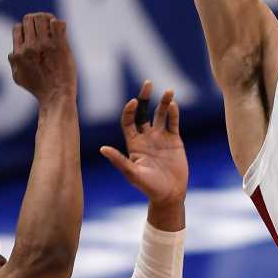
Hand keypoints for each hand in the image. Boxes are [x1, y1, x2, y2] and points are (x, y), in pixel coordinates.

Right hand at [8, 13, 76, 103]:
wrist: (57, 95)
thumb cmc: (39, 89)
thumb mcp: (18, 77)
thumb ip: (14, 62)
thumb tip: (13, 52)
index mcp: (18, 52)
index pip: (18, 27)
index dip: (26, 28)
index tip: (35, 34)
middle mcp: (29, 47)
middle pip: (30, 18)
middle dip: (37, 20)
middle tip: (47, 28)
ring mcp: (45, 45)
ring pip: (42, 17)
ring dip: (48, 19)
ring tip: (54, 28)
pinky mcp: (60, 45)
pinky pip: (57, 24)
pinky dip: (58, 24)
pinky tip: (61, 30)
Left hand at [100, 81, 187, 206]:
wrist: (170, 194)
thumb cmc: (148, 187)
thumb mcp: (132, 174)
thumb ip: (119, 160)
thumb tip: (103, 148)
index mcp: (133, 143)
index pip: (129, 121)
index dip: (130, 110)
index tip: (134, 102)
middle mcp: (146, 137)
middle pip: (144, 112)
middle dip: (145, 98)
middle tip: (148, 83)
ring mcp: (161, 137)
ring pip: (160, 114)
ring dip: (164, 102)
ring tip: (169, 91)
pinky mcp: (175, 140)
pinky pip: (173, 123)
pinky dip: (174, 114)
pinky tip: (174, 105)